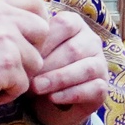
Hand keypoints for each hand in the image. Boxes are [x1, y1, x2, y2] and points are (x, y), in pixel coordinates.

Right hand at [0, 0, 51, 112]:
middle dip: (33, 50)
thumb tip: (31, 22)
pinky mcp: (7, 64)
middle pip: (43, 30)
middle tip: (11, 63)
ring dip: (18, 76)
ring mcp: (5, 39)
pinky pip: (23, 84)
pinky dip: (7, 94)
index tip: (33, 35)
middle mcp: (0, 16)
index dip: (40, 17)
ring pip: (36, 61)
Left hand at [28, 9, 114, 124]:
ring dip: (59, 79)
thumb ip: (30, 43)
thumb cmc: (38, 69)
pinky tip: (53, 98)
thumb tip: (21, 46)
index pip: (64, 24)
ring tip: (38, 87)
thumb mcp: (32, 53)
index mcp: (75, 24)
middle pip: (74, 49)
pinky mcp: (103, 88)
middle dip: (49, 64)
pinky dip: (71, 94)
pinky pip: (93, 88)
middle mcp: (92, 41)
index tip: (25, 55)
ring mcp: (100, 64)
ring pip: (86, 68)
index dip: (45, 40)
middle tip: (28, 76)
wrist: (47, 101)